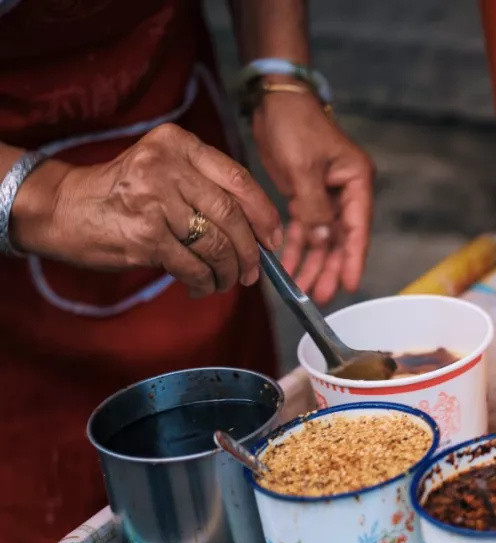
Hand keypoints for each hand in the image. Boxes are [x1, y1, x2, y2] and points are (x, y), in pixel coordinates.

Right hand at [12, 124, 282, 296]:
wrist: (61, 207)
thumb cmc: (122, 193)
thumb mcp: (163, 170)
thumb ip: (206, 186)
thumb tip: (260, 229)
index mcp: (178, 143)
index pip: (238, 178)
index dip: (264, 213)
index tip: (274, 240)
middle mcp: (167, 166)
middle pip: (231, 214)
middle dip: (250, 250)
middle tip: (253, 271)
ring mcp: (155, 200)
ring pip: (215, 244)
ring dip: (228, 271)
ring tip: (228, 281)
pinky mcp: (145, 235)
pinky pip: (192, 266)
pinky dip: (204, 281)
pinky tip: (203, 286)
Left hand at [251, 88, 373, 304]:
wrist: (273, 101)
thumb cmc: (294, 125)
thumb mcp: (303, 167)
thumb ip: (313, 207)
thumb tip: (321, 240)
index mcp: (355, 181)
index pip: (357, 227)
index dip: (353, 258)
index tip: (349, 284)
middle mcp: (345, 191)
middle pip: (340, 238)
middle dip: (330, 268)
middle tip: (320, 296)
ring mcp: (325, 195)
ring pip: (321, 238)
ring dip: (312, 263)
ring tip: (304, 291)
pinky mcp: (305, 195)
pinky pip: (302, 228)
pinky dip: (295, 247)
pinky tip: (287, 267)